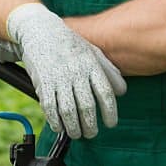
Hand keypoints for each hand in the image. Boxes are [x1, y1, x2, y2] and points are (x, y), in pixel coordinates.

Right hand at [6, 3, 126, 138]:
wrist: (42, 32)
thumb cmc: (71, 44)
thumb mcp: (94, 53)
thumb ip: (109, 71)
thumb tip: (122, 91)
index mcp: (91, 65)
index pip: (105, 93)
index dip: (110, 111)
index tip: (111, 123)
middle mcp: (77, 73)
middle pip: (87, 105)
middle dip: (90, 124)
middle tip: (92, 133)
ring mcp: (59, 78)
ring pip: (68, 110)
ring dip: (73, 127)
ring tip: (78, 134)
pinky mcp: (43, 83)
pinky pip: (50, 107)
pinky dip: (55, 120)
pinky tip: (60, 127)